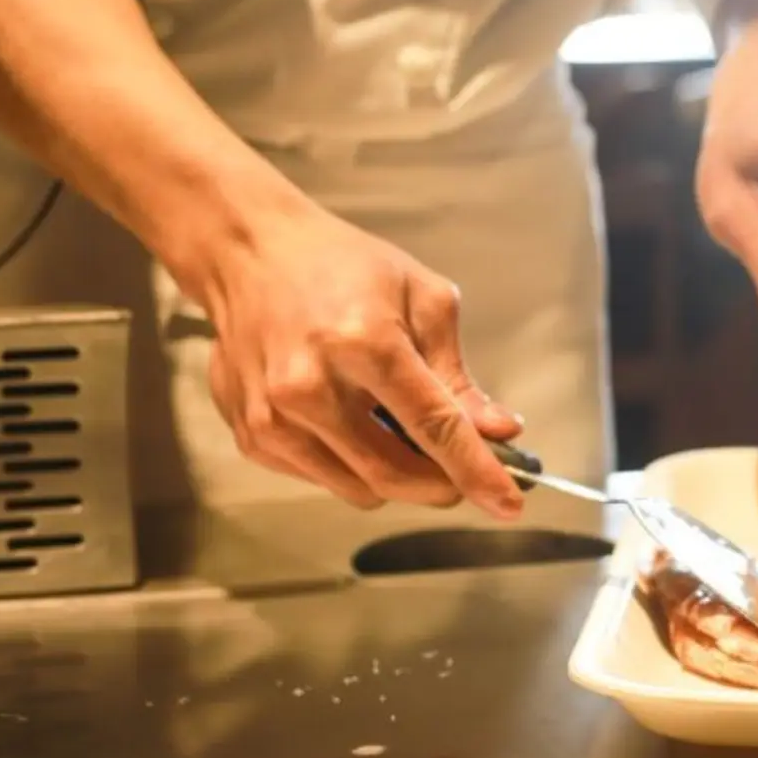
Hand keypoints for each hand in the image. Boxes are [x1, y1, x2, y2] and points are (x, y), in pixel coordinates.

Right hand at [184, 202, 525, 515]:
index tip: (509, 504)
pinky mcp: (252, 437)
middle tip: (465, 471)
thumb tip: (497, 433)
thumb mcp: (422, 300)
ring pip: (361, 489)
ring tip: (402, 432)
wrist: (248, 254)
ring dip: (399, 479)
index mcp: (363, 343)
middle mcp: (310, 387)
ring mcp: (273, 418)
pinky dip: (354, 467)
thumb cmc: (342, 266)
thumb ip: (458, 376)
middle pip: (395, 474)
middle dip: (443, 485)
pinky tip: (353, 423)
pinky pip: (323, 480)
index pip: (433, 427)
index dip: (477, 472)